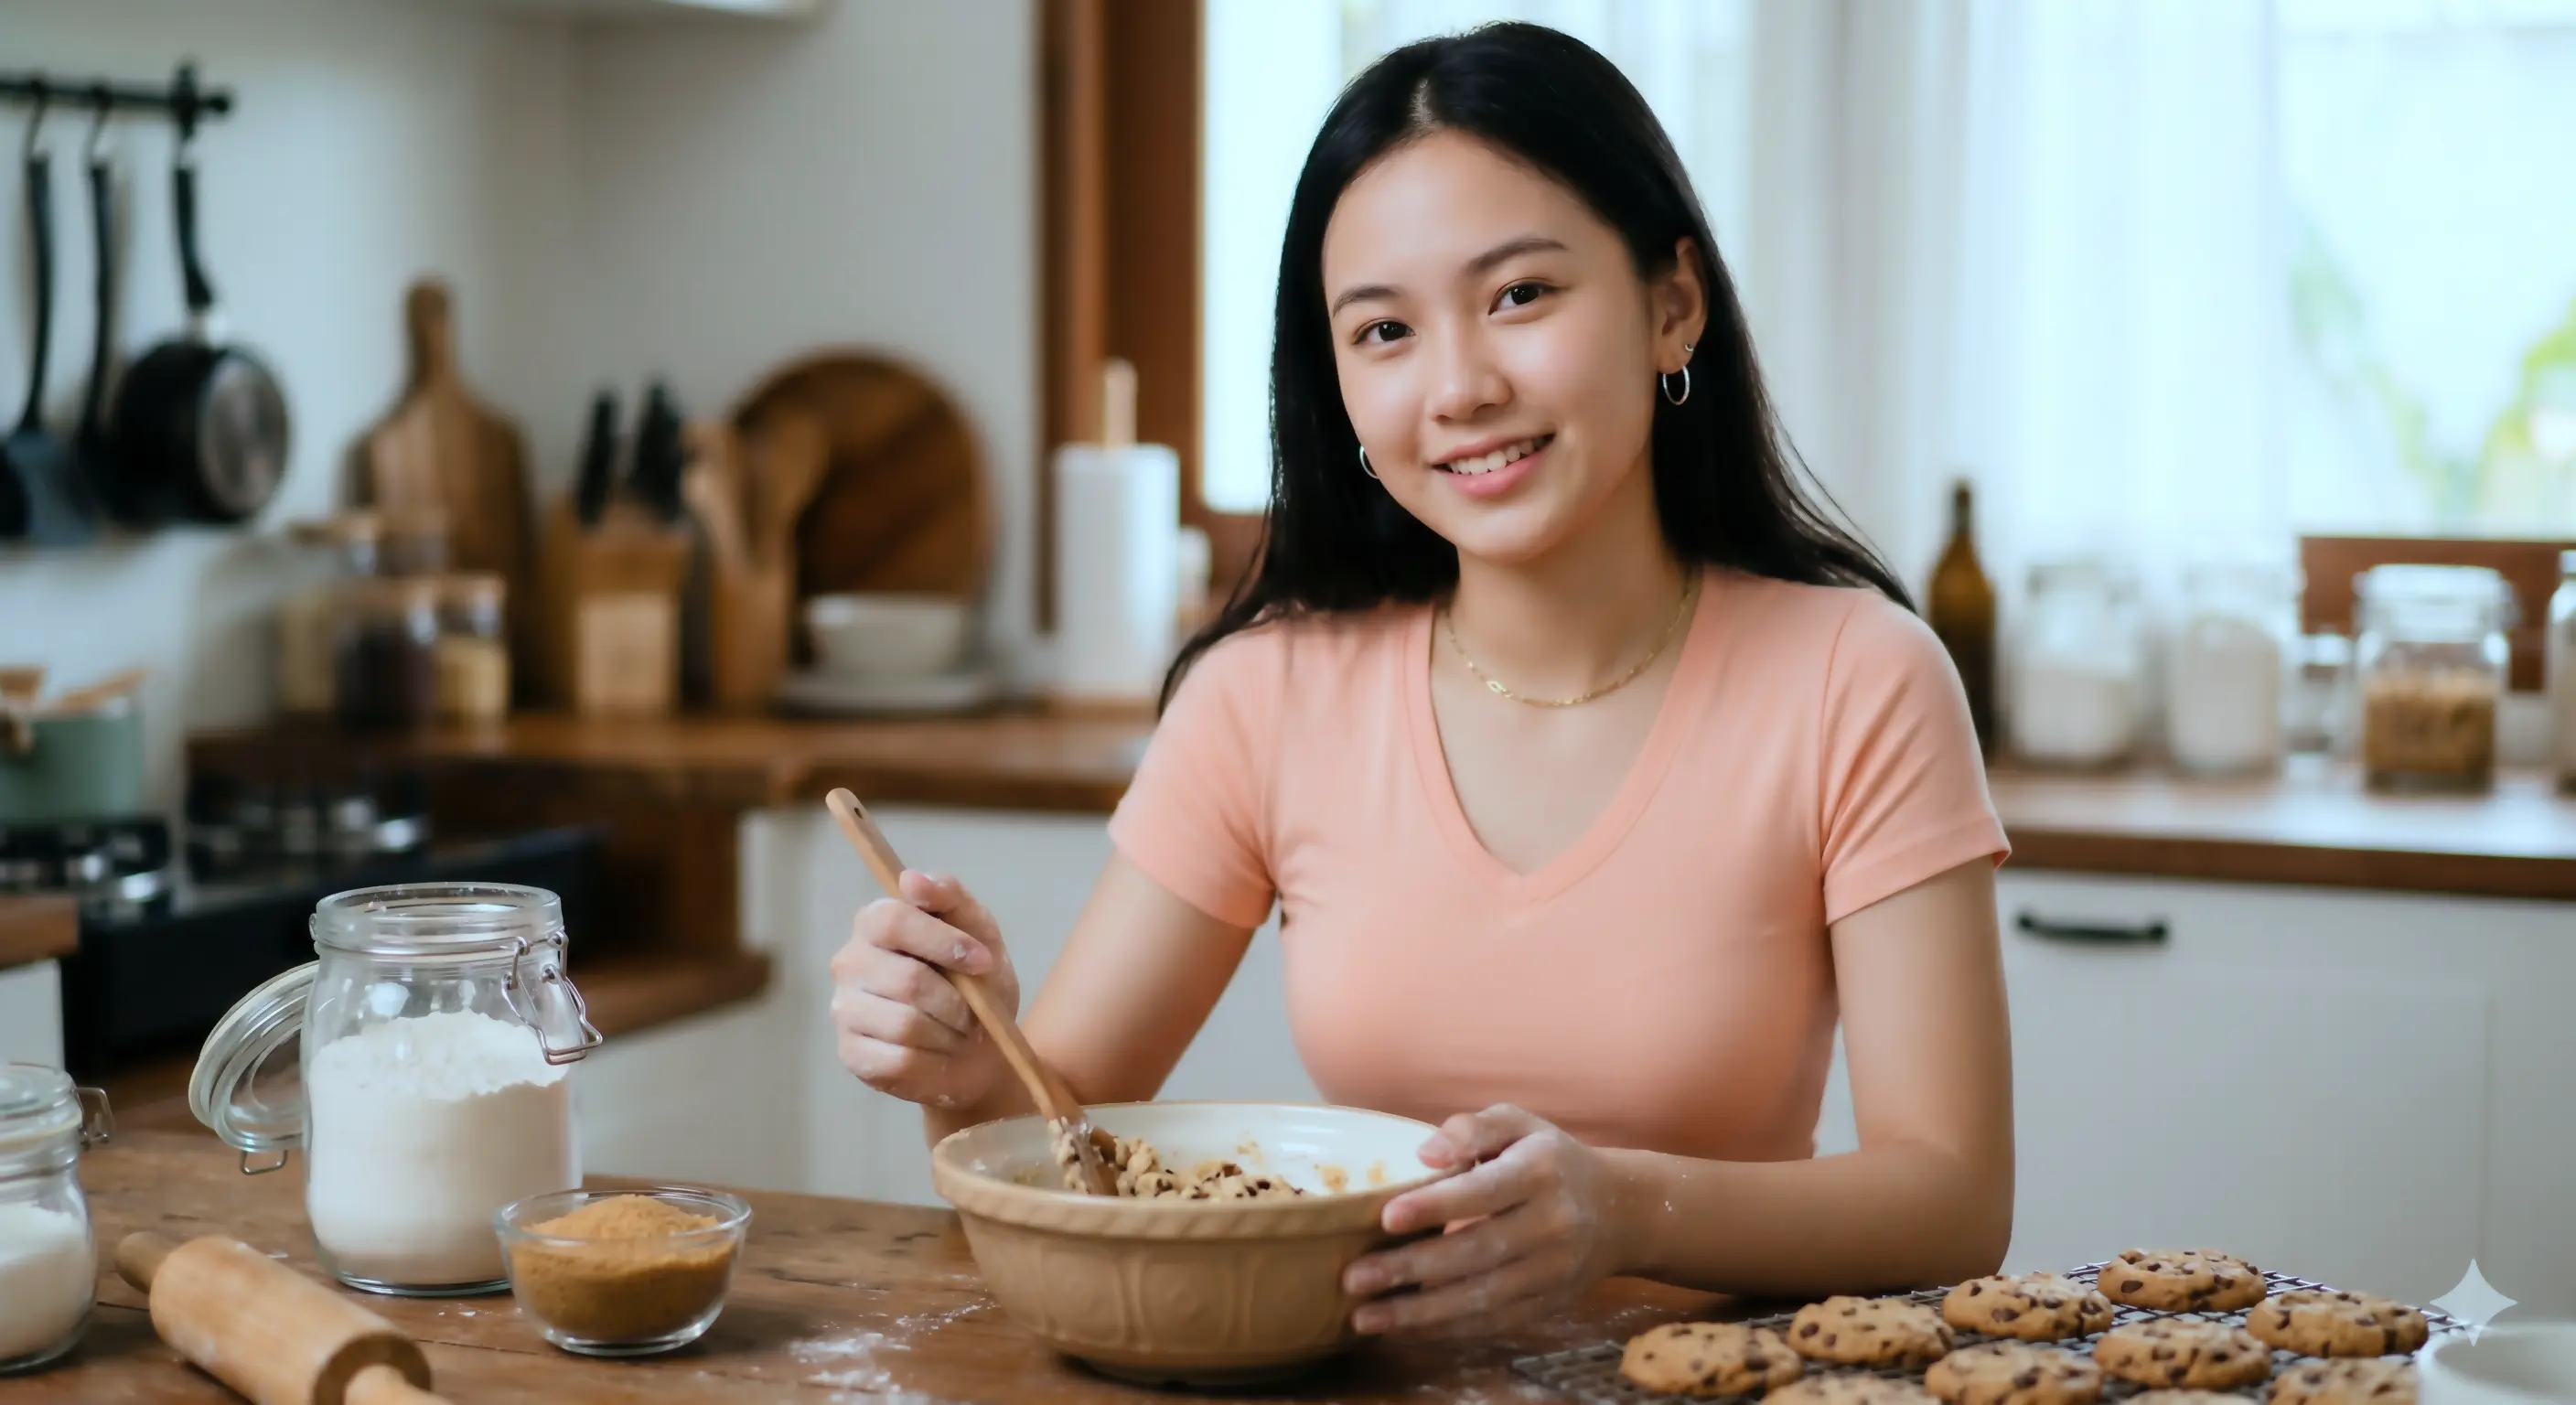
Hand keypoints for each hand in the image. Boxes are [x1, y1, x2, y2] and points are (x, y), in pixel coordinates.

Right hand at [827, 870, 1016, 1110]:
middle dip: (955, 1000)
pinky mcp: (852, 1054)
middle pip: (905, 978)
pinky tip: (940, 1053)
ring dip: (949, 1032)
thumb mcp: (979, 932)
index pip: (892, 920)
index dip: (943, 942)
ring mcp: (845, 1010)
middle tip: (974, 1010)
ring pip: (905, 1023)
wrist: (979, 1046)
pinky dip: (935, 1059)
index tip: (982, 961)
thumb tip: (911, 878)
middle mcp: (849, 963)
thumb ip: (950, 898)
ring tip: (960, 1031)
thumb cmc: (975, 981)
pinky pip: (899, 1059)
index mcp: (874, 922)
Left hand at [1339, 1104, 1629, 1337]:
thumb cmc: (1550, 1160)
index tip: (1386, 1217)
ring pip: (1484, 1297)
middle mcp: (1553, 1224)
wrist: (1619, 1211)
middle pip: (1478, 1251)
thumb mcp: (1519, 1124)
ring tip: (1366, 1317)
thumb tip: (1426, 1152)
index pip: (1484, 1191)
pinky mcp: (1549, 1304)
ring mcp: (1553, 1270)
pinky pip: (1494, 1323)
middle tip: (1355, 1277)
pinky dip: (1447, 1330)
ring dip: (1420, 1313)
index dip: (1436, 1205)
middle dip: (1412, 1268)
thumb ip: (1472, 1127)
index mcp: (1541, 1172)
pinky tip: (1403, 1329)